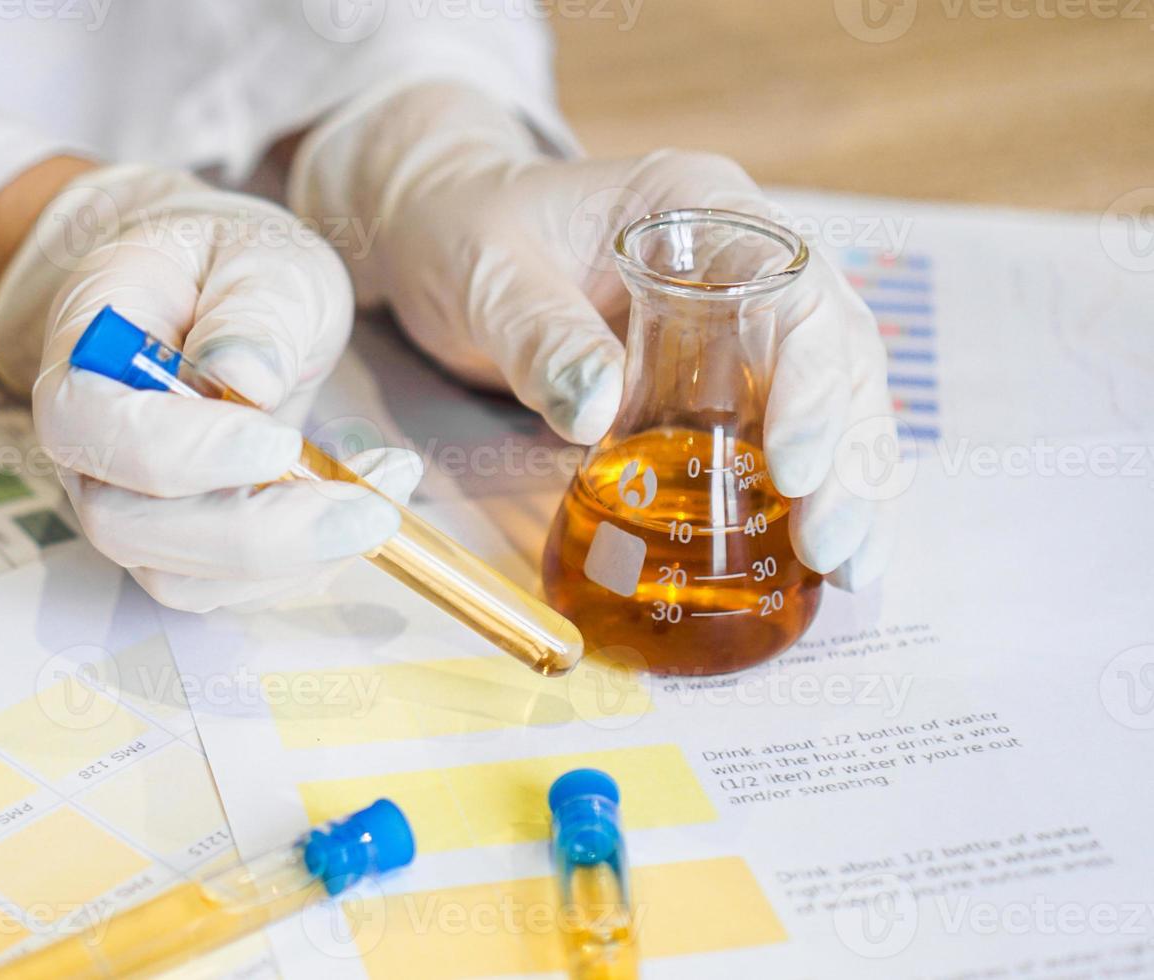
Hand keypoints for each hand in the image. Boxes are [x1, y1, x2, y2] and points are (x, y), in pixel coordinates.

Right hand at [0, 164, 423, 610]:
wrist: (221, 294)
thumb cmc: (228, 265)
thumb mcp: (261, 254)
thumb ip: (254, 307)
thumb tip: (246, 377)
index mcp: (84, 352)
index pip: (90, 425)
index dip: (178, 452)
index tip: (278, 442)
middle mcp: (88, 444)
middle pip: (127, 524)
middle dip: (257, 533)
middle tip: (369, 506)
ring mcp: (125, 502)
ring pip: (180, 576)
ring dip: (291, 558)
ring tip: (382, 500)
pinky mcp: (176, 542)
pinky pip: (225, 588)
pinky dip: (301, 567)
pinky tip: (360, 510)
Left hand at [291, 83, 892, 588]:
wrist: (438, 230)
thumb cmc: (465, 231)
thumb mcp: (489, 276)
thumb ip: (540, 335)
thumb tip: (596, 412)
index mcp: (701, 207)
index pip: (798, 291)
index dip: (814, 382)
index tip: (797, 468)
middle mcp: (744, 257)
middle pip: (837, 353)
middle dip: (849, 454)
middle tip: (833, 548)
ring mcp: (737, 317)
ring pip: (831, 397)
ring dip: (850, 483)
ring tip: (853, 570)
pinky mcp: (715, 374)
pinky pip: (780, 430)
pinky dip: (807, 493)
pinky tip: (822, 562)